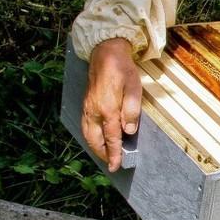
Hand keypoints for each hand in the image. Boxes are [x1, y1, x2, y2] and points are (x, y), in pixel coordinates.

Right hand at [82, 38, 141, 172]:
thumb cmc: (122, 70)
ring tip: (106, 155)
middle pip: (95, 140)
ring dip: (96, 147)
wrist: (105, 53)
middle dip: (103, 154)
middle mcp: (94, 111)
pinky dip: (91, 137)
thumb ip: (132, 110)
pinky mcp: (86, 104)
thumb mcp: (134, 88)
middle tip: (112, 164)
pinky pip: (86, 126)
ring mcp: (87, 108)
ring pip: (88, 134)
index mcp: (107, 108)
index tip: (116, 166)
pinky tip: (98, 139)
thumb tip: (129, 131)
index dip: (114, 153)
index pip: (111, 137)